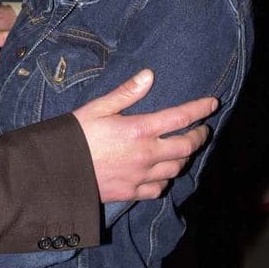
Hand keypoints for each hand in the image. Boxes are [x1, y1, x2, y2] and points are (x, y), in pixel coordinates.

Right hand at [73, 69, 216, 202]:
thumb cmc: (75, 134)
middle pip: (186, 147)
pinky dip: (166, 180)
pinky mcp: (132, 192)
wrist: (56, 170)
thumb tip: (149, 75)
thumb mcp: (98, 107)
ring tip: (183, 150)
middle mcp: (146, 154)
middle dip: (199, 136)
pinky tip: (162, 173)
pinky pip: (159, 188)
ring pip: (176, 169)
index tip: (212, 103)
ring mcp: (141, 176)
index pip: (181, 117)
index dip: (200, 109)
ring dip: (184, 158)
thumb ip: (127, 93)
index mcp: (139, 129)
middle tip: (202, 130)